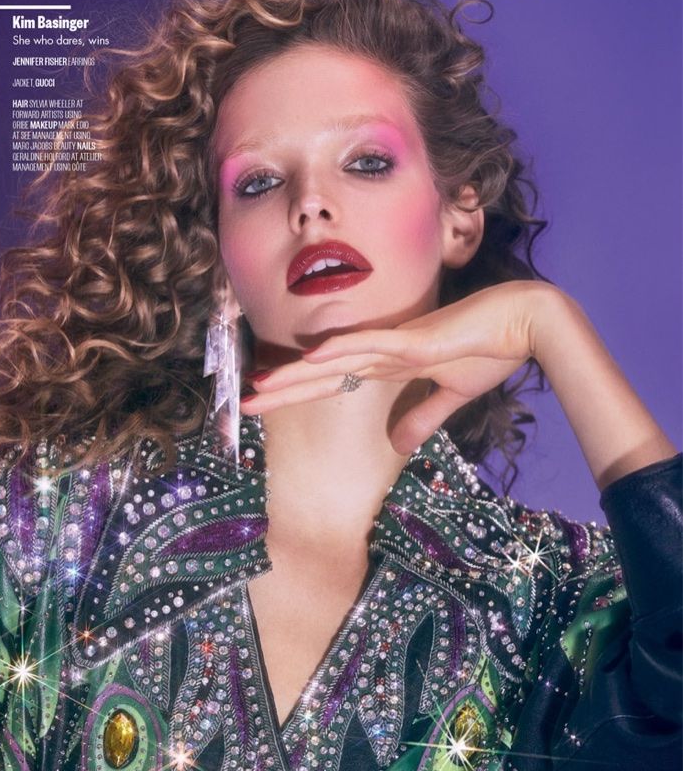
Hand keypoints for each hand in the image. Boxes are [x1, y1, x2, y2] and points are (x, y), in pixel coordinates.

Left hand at [242, 280, 549, 452]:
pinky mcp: (415, 339)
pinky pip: (371, 343)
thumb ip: (422, 419)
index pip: (334, 383)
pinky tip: (311, 357)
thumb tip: (396, 447)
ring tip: (260, 387)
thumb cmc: (491, 351)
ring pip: (335, 359)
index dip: (300, 394)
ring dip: (298, 373)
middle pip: (323, 374)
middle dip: (284, 389)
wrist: (524, 323)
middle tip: (245, 404)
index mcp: (390, 365)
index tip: (269, 404)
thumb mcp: (451, 397)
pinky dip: (341, 349)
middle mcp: (384, 352)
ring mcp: (396, 343)